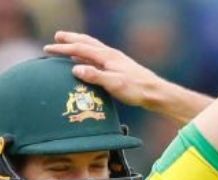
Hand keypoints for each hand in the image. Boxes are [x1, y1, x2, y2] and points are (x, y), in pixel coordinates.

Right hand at [44, 32, 162, 109]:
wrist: (156, 93)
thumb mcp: (114, 84)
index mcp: (107, 57)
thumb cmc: (136, 90)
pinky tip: (87, 61)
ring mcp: (116, 60)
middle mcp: (111, 55)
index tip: (48, 49)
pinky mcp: (120, 68)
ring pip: (94, 48)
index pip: (80, 49)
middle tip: (57, 37)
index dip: (63, 48)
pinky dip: (89, 55)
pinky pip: (100, 57)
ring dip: (80, 45)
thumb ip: (94, 76)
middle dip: (71, 40)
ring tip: (69, 44)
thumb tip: (74, 68)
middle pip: (87, 43)